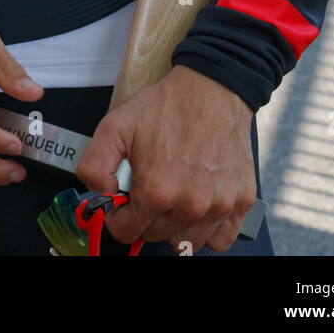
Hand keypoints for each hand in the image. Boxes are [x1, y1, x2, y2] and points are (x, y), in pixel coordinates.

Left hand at [75, 66, 256, 253]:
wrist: (212, 88)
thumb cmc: (167, 106)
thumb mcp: (115, 125)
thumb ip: (93, 164)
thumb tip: (100, 194)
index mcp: (157, 191)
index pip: (126, 232)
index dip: (119, 216)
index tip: (124, 201)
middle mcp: (190, 205)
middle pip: (155, 237)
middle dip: (146, 217)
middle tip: (151, 187)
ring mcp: (218, 206)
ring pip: (187, 244)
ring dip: (176, 226)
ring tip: (175, 196)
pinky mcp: (240, 202)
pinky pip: (221, 240)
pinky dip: (209, 231)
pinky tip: (201, 207)